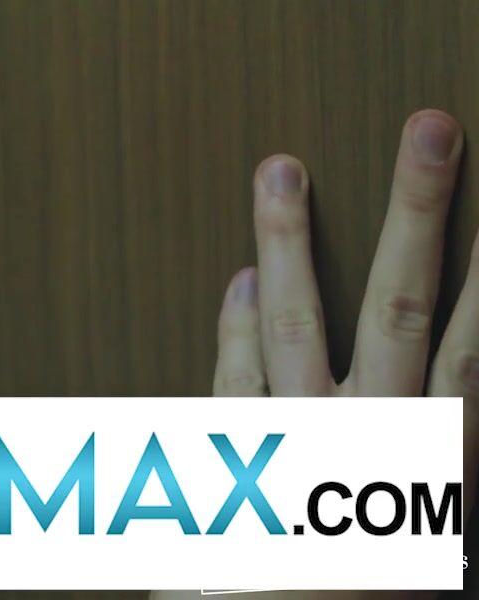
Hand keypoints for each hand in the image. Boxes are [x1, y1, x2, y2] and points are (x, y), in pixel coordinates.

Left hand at [155, 109, 475, 599]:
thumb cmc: (361, 587)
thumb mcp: (426, 540)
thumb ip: (437, 469)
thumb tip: (454, 393)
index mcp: (428, 466)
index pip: (475, 349)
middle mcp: (367, 445)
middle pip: (398, 304)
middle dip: (419, 210)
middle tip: (433, 126)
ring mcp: (292, 449)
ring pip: (294, 321)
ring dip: (288, 237)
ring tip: (281, 163)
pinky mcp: (227, 466)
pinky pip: (231, 380)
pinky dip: (235, 325)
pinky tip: (240, 277)